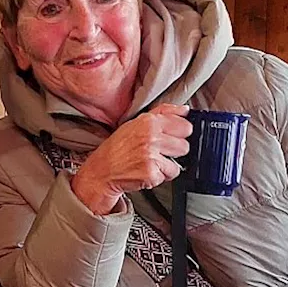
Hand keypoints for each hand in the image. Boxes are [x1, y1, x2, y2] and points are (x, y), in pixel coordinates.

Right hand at [70, 104, 191, 215]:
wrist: (102, 169)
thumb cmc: (118, 147)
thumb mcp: (136, 123)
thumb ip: (163, 113)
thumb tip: (185, 110)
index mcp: (149, 121)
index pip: (184, 125)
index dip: (180, 134)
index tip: (172, 137)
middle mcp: (150, 136)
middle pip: (184, 145)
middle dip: (174, 151)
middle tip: (158, 152)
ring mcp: (151, 155)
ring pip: (178, 162)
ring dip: (167, 165)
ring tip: (152, 162)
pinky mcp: (151, 172)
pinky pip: (168, 175)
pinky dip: (159, 176)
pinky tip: (146, 171)